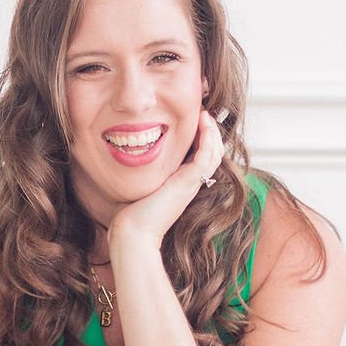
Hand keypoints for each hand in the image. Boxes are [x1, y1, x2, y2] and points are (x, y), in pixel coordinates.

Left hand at [106, 108, 226, 253]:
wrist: (133, 232)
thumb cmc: (131, 213)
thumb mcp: (141, 185)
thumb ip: (143, 172)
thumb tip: (130, 156)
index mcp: (181, 184)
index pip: (200, 157)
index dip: (201, 138)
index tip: (193, 120)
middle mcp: (190, 184)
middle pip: (212, 154)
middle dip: (210, 132)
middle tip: (203, 113)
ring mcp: (192, 184)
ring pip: (214, 154)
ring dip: (212, 132)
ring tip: (205, 115)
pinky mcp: (189, 183)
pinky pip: (207, 156)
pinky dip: (209, 138)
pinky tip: (203, 123)